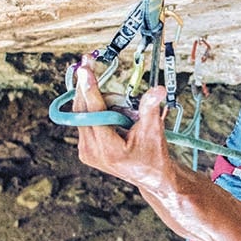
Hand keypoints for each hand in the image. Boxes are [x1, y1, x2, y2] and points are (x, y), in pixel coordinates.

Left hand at [72, 56, 173, 189]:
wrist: (150, 177)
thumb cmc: (154, 156)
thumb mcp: (153, 131)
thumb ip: (151, 108)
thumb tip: (158, 89)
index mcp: (108, 149)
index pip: (95, 112)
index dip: (90, 88)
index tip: (84, 69)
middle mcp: (92, 151)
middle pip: (82, 110)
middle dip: (88, 87)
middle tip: (89, 63)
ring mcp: (86, 151)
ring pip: (82, 113)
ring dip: (94, 98)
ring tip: (115, 100)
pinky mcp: (85, 148)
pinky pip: (85, 120)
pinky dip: (95, 108)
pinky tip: (111, 110)